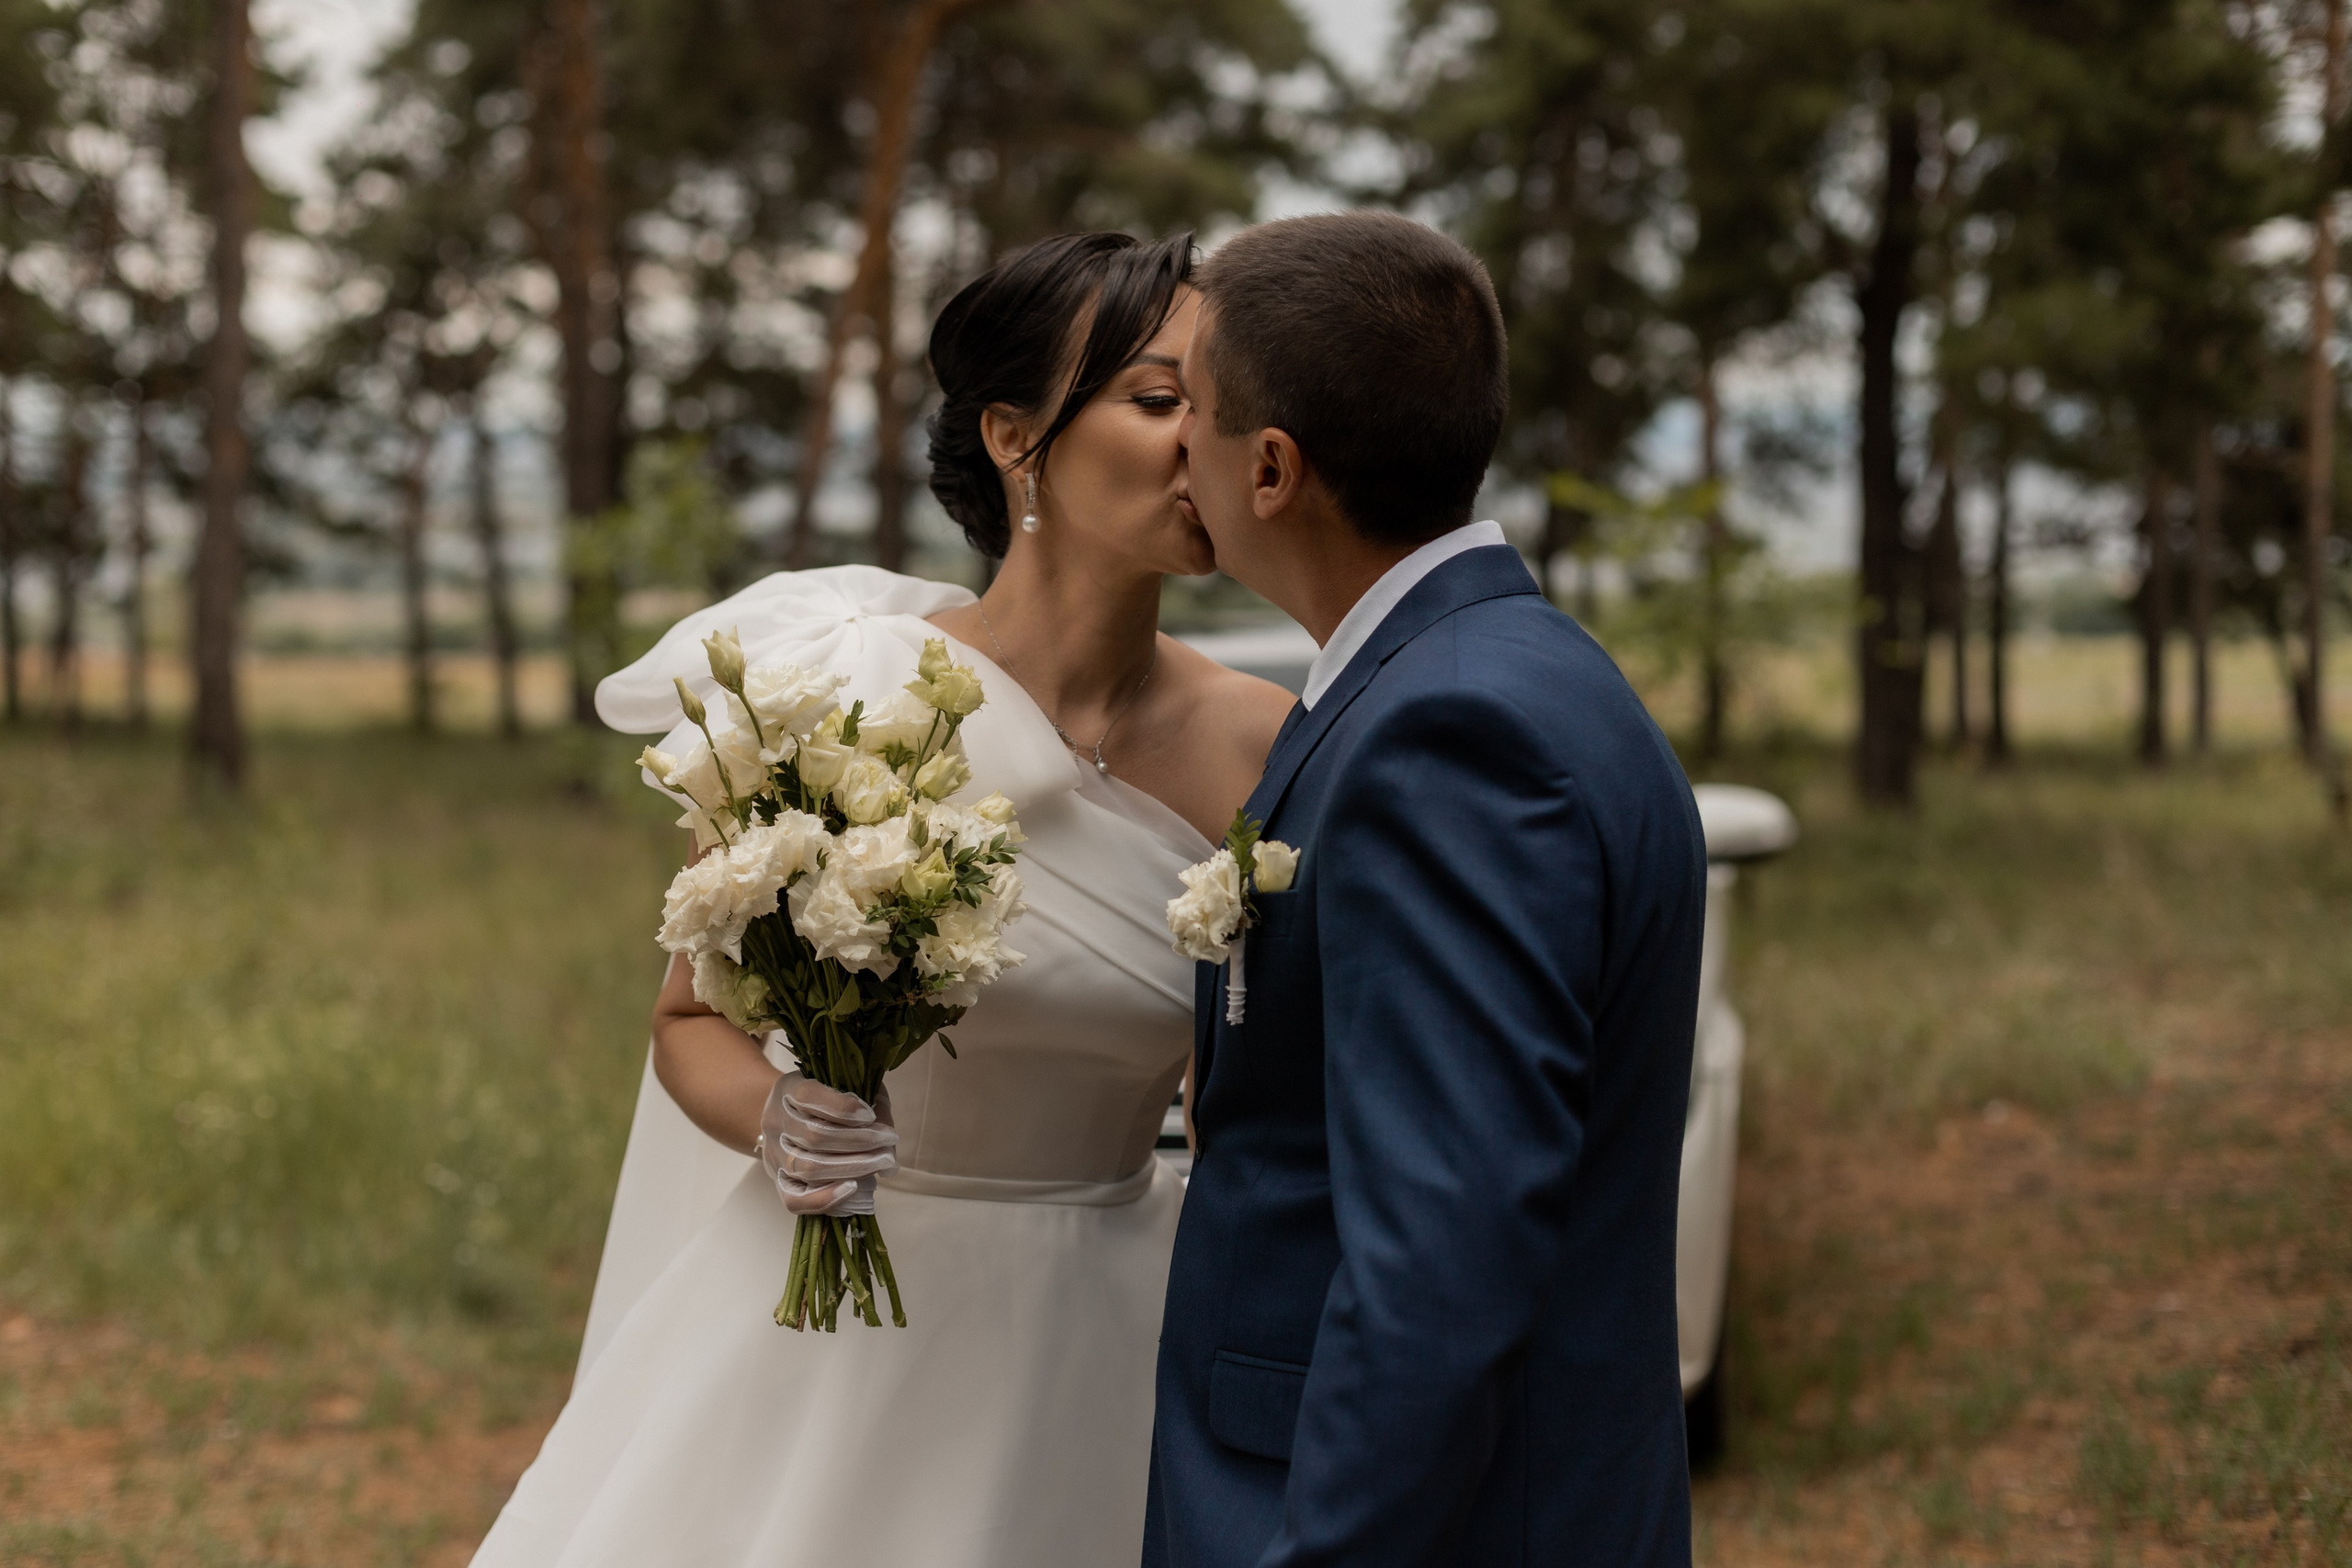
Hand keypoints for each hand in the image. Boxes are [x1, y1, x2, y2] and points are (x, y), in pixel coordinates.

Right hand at [758, 1073, 898, 1215]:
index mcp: (789, 1089)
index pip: (809, 1097)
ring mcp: (773, 1153)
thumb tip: (888, 1139)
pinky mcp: (778, 1180)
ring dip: (853, 1167)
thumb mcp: (849, 1085)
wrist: (788, 1116)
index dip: (843, 1108)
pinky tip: (853, 1188)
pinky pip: (794, 1200)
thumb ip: (871, 1101)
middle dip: (860, 1140)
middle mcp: (775, 1121)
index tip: (871, 1115)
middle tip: (889, 1139)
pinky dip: (825, 1198)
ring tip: (883, 1162)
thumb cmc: (827, 1098)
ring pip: (809, 1168)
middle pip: (815, 1136)